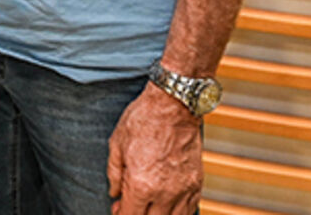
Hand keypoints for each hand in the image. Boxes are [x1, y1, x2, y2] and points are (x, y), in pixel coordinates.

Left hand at [106, 84, 203, 214]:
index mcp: (140, 184)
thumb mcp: (116, 145)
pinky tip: (166, 204)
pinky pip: (189, 209)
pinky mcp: (196, 183)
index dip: (120, 214)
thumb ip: (114, 174)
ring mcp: (183, 190)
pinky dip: (177, 212)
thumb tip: (114, 193)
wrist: (172, 107)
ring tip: (148, 206)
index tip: (117, 209)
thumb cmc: (142, 121)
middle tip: (129, 206)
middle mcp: (164, 192)